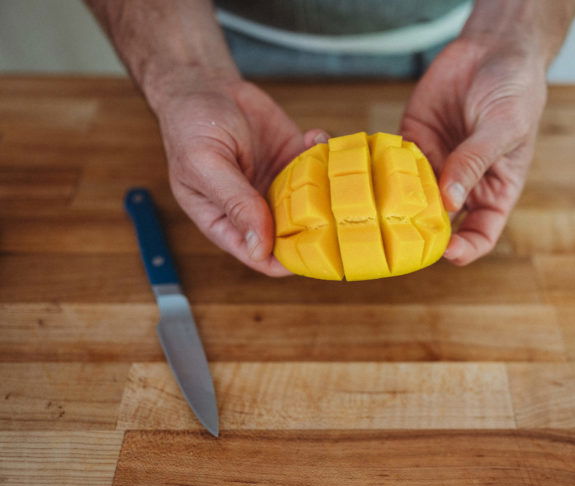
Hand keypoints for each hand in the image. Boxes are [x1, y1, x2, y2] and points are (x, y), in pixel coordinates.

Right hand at [154, 75, 325, 275]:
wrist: (204, 86)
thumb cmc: (191, 126)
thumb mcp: (206, 164)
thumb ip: (234, 203)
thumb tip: (258, 248)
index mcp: (225, 221)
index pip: (258, 256)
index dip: (285, 261)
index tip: (311, 253)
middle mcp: (256, 210)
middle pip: (293, 235)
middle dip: (316, 226)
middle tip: (333, 208)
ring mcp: (278, 186)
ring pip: (313, 203)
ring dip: (327, 189)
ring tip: (329, 169)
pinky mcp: (293, 161)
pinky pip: (318, 167)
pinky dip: (324, 154)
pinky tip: (315, 138)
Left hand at [401, 39, 547, 264]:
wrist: (494, 48)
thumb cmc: (515, 91)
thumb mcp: (503, 127)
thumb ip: (475, 161)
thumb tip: (449, 200)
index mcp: (494, 191)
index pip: (480, 234)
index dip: (465, 249)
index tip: (447, 251)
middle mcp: (461, 184)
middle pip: (439, 223)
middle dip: (421, 231)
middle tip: (404, 231)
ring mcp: (435, 164)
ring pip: (410, 197)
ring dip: (397, 203)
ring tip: (386, 201)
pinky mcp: (413, 141)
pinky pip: (393, 164)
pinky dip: (383, 170)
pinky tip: (376, 169)